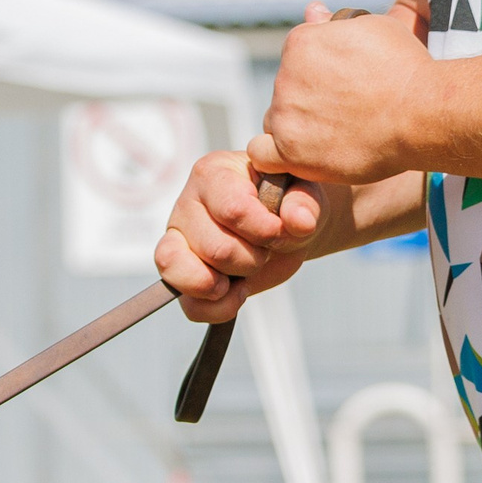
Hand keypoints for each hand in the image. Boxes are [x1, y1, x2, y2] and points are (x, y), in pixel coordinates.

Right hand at [155, 149, 351, 322]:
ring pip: (187, 275)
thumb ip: (305, 202)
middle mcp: (186, 204)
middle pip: (215, 249)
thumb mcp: (304, 193)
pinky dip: (218, 308)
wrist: (284, 227)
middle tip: (264, 248)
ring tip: (246, 271)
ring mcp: (177, 241)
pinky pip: (189, 305)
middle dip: (251, 258)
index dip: (263, 231)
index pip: (232, 210)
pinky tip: (238, 292)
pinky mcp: (179, 276)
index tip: (280, 230)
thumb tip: (299, 222)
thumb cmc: (288, 202)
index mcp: (214, 174)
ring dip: (228, 284)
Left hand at [257, 0, 440, 187]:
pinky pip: (261, 154)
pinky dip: (272, 155)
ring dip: (294, 127)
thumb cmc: (404, 67)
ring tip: (331, 134)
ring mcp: (285, 115)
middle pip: (285, 90)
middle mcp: (285, 76)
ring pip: (275, 121)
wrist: (421, 113)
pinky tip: (295, 154)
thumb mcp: (373, 28)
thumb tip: (312, 10)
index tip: (342, 84)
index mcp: (300, 42)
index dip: (318, 71)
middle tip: (344, 111)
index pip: (295, 58)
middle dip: (307, 98)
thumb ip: (334, 23)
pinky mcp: (290, 152)